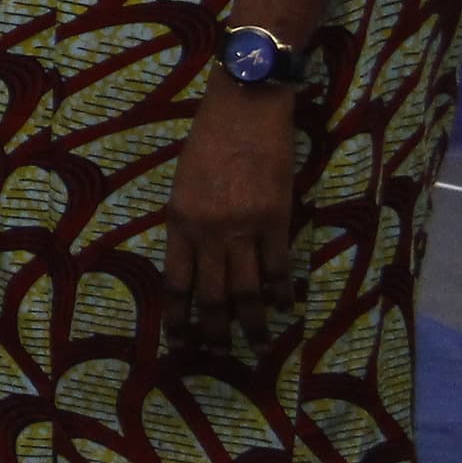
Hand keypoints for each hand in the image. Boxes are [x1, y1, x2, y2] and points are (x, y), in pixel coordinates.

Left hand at [164, 84, 301, 347]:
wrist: (245, 107)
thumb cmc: (208, 139)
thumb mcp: (183, 182)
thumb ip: (188, 223)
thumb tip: (196, 261)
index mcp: (178, 221)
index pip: (176, 283)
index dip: (178, 318)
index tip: (180, 343)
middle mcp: (208, 232)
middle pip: (211, 296)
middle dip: (213, 331)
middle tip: (217, 355)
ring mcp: (245, 228)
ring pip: (247, 291)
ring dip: (251, 323)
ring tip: (256, 346)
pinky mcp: (278, 220)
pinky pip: (279, 268)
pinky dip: (282, 293)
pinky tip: (285, 309)